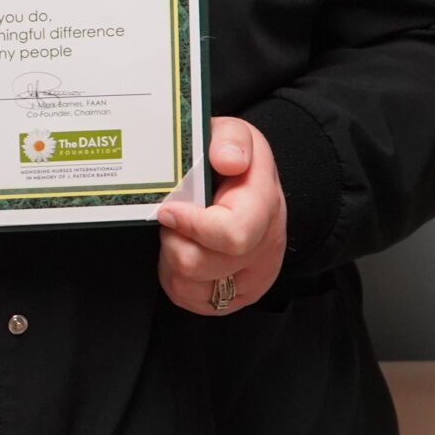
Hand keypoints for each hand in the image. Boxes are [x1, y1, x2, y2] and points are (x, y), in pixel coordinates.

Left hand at [155, 118, 286, 315]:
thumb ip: (230, 140)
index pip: (233, 234)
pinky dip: (176, 278)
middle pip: (201, 264)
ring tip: (178, 233)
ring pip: (189, 286)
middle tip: (173, 218)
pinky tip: (184, 251)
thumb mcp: (233, 134)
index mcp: (265, 204)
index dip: (192, 225)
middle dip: (173, 240)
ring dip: (172, 259)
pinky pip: (190, 300)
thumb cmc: (235, 161)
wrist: (251, 186)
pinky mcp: (236, 297)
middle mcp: (266, 246)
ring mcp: (254, 276)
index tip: (169, 209)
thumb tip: (227, 160)